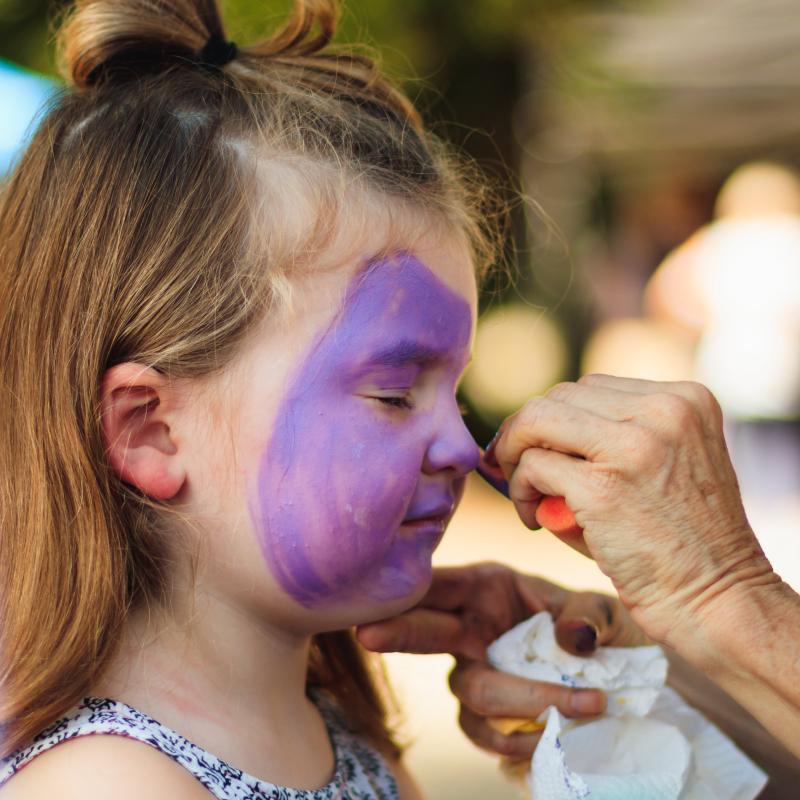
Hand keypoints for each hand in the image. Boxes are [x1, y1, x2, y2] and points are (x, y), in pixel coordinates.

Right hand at [357, 562, 645, 760]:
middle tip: (367, 636)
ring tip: (577, 707)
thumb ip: (585, 615)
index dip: (412, 590)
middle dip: (397, 633)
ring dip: (520, 703)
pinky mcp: (486, 710)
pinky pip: (481, 729)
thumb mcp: (601, 608)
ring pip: (470, 690)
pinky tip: (549, 734)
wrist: (616, 670)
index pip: (441, 584)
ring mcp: (473, 668)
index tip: (388, 593)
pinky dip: (513, 737)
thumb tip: (570, 640)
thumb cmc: (599, 626)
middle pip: (425, 631)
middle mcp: (469, 625)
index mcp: (486, 587)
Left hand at [487, 374, 779, 649]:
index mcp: (685, 400)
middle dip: (529, 434)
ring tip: (529, 498)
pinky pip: (532, 466)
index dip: (556, 421)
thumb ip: (609, 442)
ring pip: (536, 419)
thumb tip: (524, 438)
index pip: (591, 389)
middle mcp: (664, 410)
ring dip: (516, 456)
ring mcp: (633, 446)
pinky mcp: (602, 486)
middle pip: (559, 397)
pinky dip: (520, 490)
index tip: (542, 450)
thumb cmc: (684, 545)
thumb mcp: (664, 468)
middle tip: (525, 475)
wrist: (721, 603)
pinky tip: (535, 520)